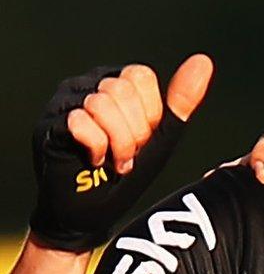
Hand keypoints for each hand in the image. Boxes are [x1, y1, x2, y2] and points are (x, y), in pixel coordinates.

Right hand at [29, 55, 213, 251]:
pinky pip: (80, 122)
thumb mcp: (162, 137)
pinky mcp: (48, 125)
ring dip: (117, 142)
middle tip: (127, 154)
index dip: (149, 113)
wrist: (93, 213)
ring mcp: (64, 103)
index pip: (140, 75)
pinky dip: (96, 147)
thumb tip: (203, 60)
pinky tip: (92, 159)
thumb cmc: (126, 172)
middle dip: (134, 131)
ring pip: (101, 104)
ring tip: (113, 160)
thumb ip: (181, 101)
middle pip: (121, 89)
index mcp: (116, 82)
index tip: (145, 138)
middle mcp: (87, 85)